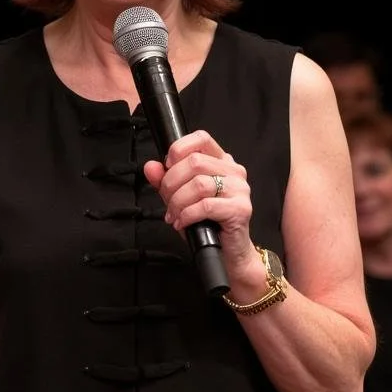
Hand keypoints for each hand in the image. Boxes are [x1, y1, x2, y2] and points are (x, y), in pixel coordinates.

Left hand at [143, 130, 256, 272]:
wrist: (229, 253)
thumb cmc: (207, 224)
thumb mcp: (181, 198)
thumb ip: (165, 181)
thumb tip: (150, 167)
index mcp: (222, 161)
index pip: (201, 138)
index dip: (179, 149)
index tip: (167, 167)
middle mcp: (234, 171)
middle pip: (195, 162)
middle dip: (172, 183)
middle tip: (167, 201)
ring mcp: (240, 189)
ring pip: (199, 184)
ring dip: (178, 201)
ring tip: (174, 214)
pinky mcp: (240, 209)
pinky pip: (206, 206)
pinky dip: (187, 215)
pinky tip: (182, 223)